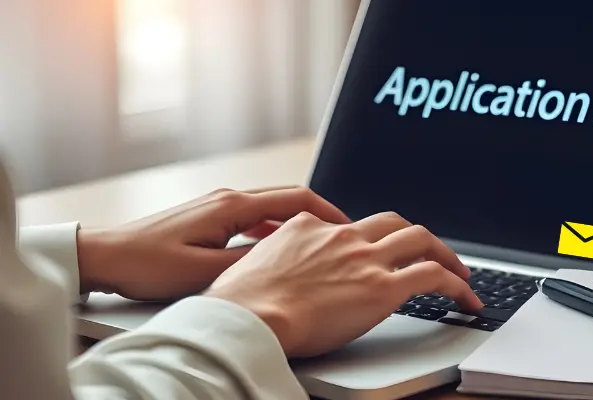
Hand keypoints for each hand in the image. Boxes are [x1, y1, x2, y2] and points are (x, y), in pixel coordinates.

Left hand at [77, 187, 349, 300]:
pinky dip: (272, 228)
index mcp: (232, 205)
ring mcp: (217, 204)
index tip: (346, 226)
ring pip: (270, 208)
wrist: (108, 255)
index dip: (326, 211)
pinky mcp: (208, 215)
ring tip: (315, 244)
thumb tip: (283, 257)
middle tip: (339, 235)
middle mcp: (227, 198)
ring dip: (295, 223)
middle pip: (286, 198)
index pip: (294, 198)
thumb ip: (248, 262)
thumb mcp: (204, 271)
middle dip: (317, 215)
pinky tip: (277, 248)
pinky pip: (252, 217)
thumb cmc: (148, 263)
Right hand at [204, 211, 483, 357]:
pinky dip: (456, 284)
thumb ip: (273, 258)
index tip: (381, 249)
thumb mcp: (251, 264)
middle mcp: (342, 236)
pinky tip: (465, 297)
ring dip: (445, 254)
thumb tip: (273, 267)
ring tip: (460, 273)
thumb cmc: (239, 302)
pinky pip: (433, 276)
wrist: (247, 317)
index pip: (351, 224)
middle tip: (430, 252)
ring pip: (421, 240)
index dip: (372, 237)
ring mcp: (365, 259)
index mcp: (309, 227)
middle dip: (416, 237)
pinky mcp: (383, 288)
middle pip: (393, 222)